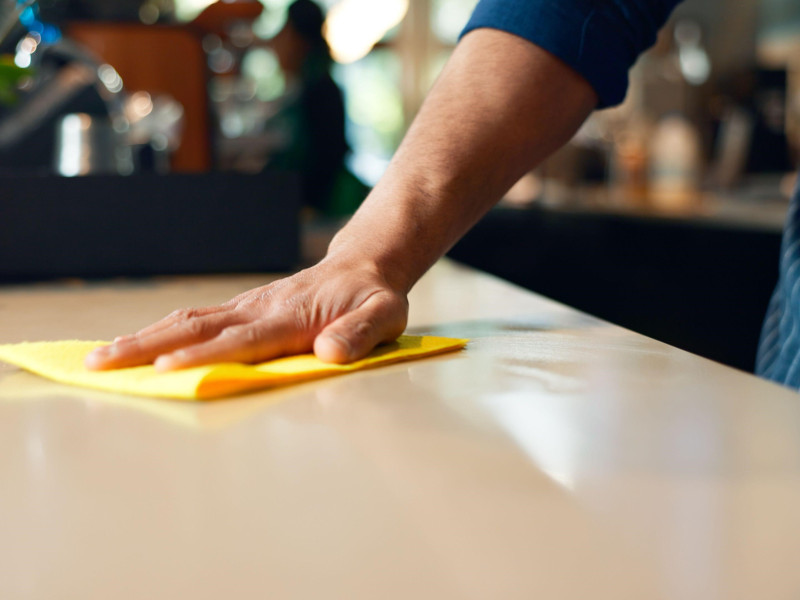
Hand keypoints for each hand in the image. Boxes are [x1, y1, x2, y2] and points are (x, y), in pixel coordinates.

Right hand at [84, 256, 407, 370]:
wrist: (361, 266)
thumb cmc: (373, 298)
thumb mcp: (384, 316)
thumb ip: (360, 334)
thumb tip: (330, 353)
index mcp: (292, 318)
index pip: (243, 340)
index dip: (205, 356)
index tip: (166, 370)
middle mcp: (260, 310)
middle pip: (197, 328)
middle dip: (147, 347)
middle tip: (101, 364)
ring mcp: (247, 307)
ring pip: (188, 320)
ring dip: (143, 339)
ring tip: (100, 356)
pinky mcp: (242, 308)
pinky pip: (196, 318)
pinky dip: (162, 332)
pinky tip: (137, 345)